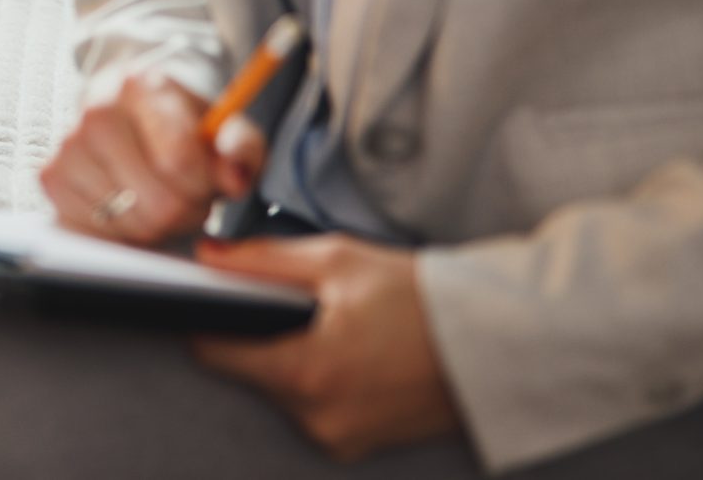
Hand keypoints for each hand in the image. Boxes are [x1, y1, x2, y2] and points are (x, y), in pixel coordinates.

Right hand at [40, 70, 265, 244]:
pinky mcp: (51, 176)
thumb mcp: (225, 128)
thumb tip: (234, 179)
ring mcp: (68, 144)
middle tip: (188, 196)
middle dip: (185, 210)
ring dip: (156, 225)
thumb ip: (240, 149)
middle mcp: (96, 110)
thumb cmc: (184, 125)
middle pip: (158, 203)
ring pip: (129, 222)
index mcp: (141, 86)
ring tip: (160, 196)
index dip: (204, 186)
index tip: (208, 179)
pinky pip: (99, 231)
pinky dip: (122, 230)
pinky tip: (130, 205)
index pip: (179, 163)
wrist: (132, 111)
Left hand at [191, 235, 460, 460]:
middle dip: (262, 334)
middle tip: (302, 303)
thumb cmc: (420, 297)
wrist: (497, 343)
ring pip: (283, 389)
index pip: (213, 351)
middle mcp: (316, 418)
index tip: (215, 296)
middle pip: (249, 370)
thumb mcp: (336, 260)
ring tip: (337, 326)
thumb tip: (205, 258)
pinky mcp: (359, 445)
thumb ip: (260, 260)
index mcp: (305, 373)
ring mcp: (339, 438)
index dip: (208, 317)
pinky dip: (323, 379)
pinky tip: (355, 353)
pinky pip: (316, 407)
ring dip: (294, 357)